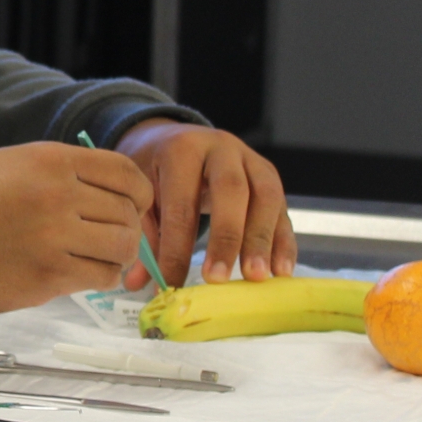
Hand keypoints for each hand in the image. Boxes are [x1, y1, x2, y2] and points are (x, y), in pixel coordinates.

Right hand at [0, 141, 152, 314]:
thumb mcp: (16, 163)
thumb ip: (65, 169)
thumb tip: (114, 189)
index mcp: (52, 161)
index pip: (124, 172)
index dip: (139, 192)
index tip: (135, 205)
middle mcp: (58, 194)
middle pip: (126, 212)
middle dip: (127, 226)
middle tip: (111, 236)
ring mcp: (56, 236)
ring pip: (121, 246)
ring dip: (118, 254)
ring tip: (102, 256)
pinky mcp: (51, 273)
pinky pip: (102, 276)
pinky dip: (102, 277)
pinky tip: (86, 272)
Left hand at [112, 120, 293, 286]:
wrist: (178, 136)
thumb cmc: (157, 169)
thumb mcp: (143, 192)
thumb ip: (144, 236)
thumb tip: (138, 283)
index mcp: (182, 150)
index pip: (181, 204)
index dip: (176, 248)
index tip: (172, 284)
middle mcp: (221, 149)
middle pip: (231, 191)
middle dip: (227, 238)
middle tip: (218, 278)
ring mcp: (251, 159)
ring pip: (266, 196)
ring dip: (262, 241)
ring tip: (257, 278)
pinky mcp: (270, 176)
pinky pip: (282, 209)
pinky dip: (284, 241)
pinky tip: (281, 271)